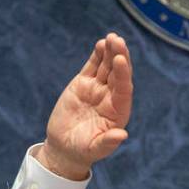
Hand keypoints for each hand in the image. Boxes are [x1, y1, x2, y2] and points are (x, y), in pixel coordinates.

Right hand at [37, 33, 132, 179]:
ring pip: (107, 67)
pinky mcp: (84, 84)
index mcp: (118, 112)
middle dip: (119, 57)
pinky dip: (97, 56)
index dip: (123, 75)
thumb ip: (108, 143)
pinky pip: (93, 67)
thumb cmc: (82, 151)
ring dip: (110, 52)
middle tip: (118, 41)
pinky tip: (101, 44)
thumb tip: (122, 135)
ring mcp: (98, 89)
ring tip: (112, 37)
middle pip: (118, 74)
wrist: (64, 147)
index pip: (124, 90)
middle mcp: (111, 98)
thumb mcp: (94, 149)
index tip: (121, 60)